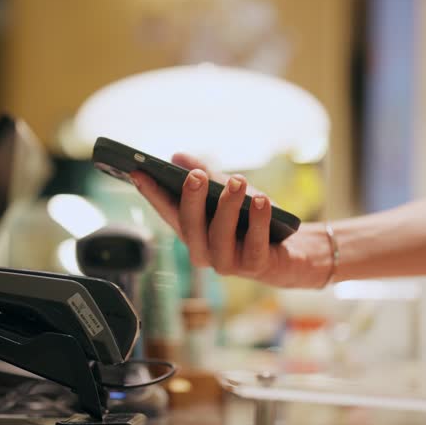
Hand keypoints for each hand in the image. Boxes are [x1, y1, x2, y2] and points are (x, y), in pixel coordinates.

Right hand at [130, 153, 331, 287]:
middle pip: (190, 226)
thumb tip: (177, 158)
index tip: (137, 172)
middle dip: (192, 199)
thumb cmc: (250, 219)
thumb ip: (204, 174)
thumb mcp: (228, 190)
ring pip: (220, 236)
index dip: (150, 193)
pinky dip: (258, 221)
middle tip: (197, 176)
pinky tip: (260, 201)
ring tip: (237, 181)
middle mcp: (203, 249)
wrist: (288, 250)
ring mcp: (227, 262)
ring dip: (228, 206)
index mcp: (191, 229)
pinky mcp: (255, 266)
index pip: (166, 210)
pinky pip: (254, 245)